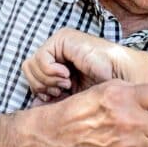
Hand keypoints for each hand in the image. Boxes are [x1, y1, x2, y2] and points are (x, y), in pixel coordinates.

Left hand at [22, 28, 147, 101]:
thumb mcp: (70, 99)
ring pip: (31, 65)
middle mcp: (56, 52)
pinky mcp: (62, 38)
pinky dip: (51, 72)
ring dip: (48, 79)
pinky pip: (41, 59)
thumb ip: (52, 100)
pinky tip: (67, 75)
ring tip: (67, 83)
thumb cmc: (100, 90)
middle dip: (42, 86)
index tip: (58, 97)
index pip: (31, 78)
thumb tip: (31, 108)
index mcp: (56, 65)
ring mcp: (58, 44)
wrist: (119, 81)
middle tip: (62, 90)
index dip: (40, 91)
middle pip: (28, 71)